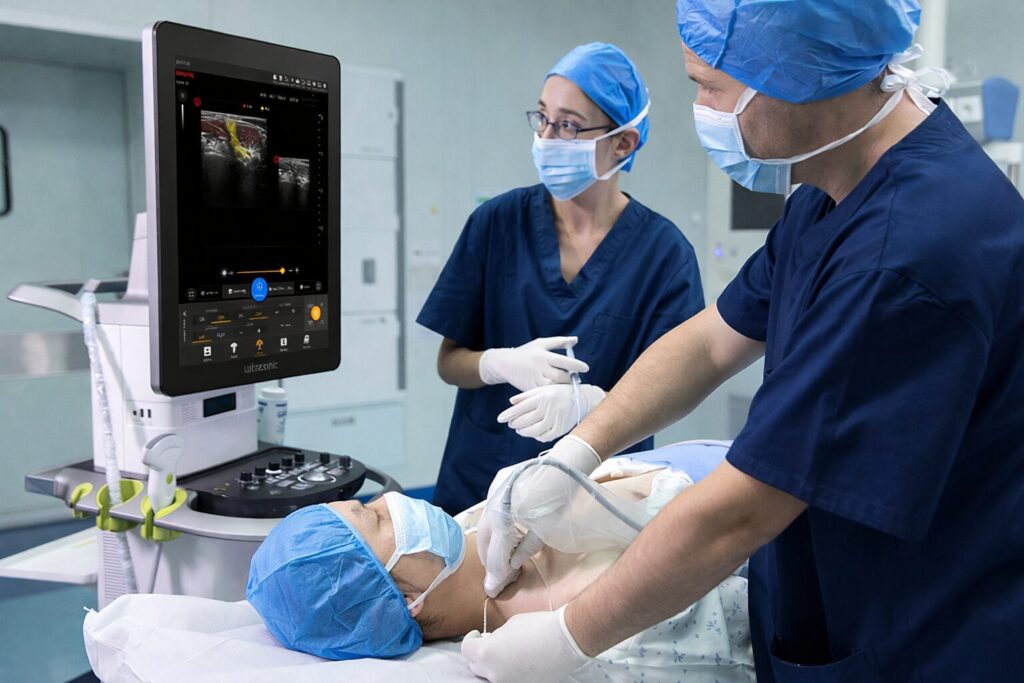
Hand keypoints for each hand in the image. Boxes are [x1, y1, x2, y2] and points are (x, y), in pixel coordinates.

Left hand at [461, 606, 587, 682]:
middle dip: (480, 654)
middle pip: (476, 666)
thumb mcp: (510, 625)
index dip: (471, 639)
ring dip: (494, 665)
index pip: (466, 649)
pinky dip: (510, 673)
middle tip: (491, 643)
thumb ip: (496, 637)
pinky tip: (521, 662)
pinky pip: (510, 681)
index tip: (477, 633)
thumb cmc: (538, 627)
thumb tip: (493, 642)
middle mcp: (494, 674)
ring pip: (492, 677)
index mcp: (487, 654)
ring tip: (508, 654)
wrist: (565, 641)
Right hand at [477, 435, 600, 596]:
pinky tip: (503, 537)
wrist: (566, 463)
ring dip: (491, 543)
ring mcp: (494, 489)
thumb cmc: (560, 498)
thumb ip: (526, 548)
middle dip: (490, 560)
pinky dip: (494, 525)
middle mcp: (493, 502)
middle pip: (486, 538)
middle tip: (498, 577)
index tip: (494, 589)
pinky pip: (490, 509)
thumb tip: (512, 565)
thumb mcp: (546, 529)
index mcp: (505, 516)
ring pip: (486, 524)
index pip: (496, 552)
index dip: (496, 573)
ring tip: (501, 561)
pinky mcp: (498, 482)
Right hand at [478, 337, 588, 391]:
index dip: (577, 365)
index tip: (586, 368)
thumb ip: (559, 342)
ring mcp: (535, 379)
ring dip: (563, 387)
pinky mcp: (530, 388)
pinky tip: (558, 392)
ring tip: (569, 386)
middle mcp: (540, 367)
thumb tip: (576, 340)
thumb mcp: (540, 343)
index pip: (564, 361)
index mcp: (544, 355)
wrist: (504, 364)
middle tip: (577, 380)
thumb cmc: (525, 352)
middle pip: (561, 377)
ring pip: (554, 387)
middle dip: (571, 379)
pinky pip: (545, 393)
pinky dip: (553, 393)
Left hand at [497, 384, 605, 442]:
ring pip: (534, 430)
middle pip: (526, 420)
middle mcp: (548, 408)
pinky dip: (537, 437)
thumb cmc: (559, 392)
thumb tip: (511, 402)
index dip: (509, 414)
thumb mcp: (543, 389)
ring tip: (519, 430)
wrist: (582, 399)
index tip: (500, 419)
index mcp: (543, 396)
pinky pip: (545, 436)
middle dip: (515, 423)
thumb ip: (526, 395)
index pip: (521, 407)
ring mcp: (555, 419)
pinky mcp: (561, 428)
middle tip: (511, 424)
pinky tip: (533, 434)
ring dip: (524, 432)